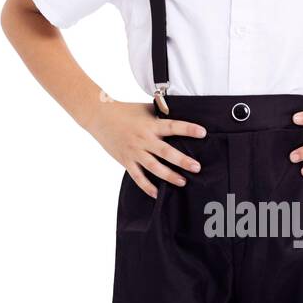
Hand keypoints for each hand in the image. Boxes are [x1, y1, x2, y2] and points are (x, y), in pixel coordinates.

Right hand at [87, 100, 206, 198]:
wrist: (99, 116)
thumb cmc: (125, 111)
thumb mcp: (145, 108)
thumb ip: (161, 113)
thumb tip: (180, 112)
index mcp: (151, 125)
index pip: (173, 126)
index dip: (188, 129)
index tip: (203, 133)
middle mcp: (144, 139)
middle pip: (166, 152)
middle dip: (182, 160)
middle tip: (196, 167)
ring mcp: (135, 152)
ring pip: (154, 167)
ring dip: (169, 175)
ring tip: (182, 182)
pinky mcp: (126, 161)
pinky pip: (138, 177)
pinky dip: (147, 186)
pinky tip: (157, 194)